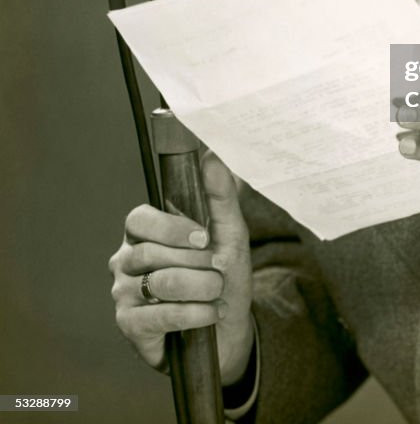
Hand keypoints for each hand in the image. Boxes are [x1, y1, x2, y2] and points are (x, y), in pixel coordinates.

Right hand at [108, 151, 253, 385]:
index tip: (204, 238)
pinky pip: (159, 316)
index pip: (138, 219)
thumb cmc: (222, 275)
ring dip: (201, 288)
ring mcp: (123, 294)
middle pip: (152, 253)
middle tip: (217, 272)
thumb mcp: (230, 233)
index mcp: (144, 233)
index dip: (170, 227)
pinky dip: (194, 314)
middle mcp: (125, 261)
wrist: (228, 327)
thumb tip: (211, 158)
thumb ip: (220, 195)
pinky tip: (210, 314)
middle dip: (197, 264)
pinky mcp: (130, 326)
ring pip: (160, 282)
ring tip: (217, 292)